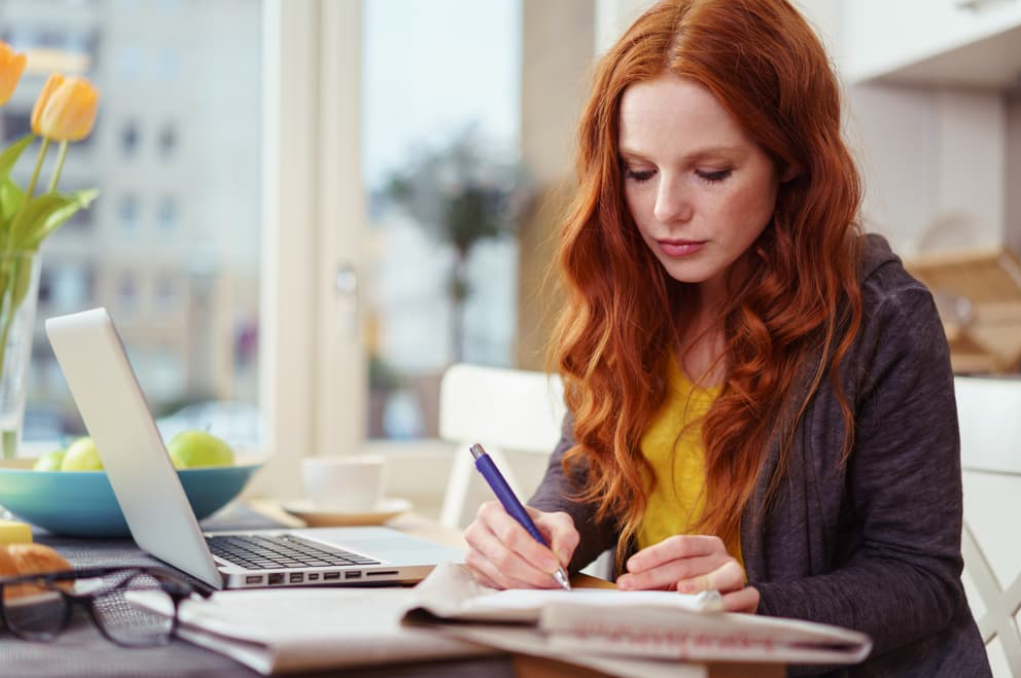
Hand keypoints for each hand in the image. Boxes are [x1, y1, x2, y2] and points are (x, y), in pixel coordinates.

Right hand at [464, 501, 578, 588]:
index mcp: (491, 511)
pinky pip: (500, 587)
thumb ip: (565, 535)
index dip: (534, 552)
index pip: (511, 534)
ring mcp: (473, 555)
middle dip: (534, 573)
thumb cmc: (539, 527)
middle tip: (557, 579)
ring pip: (503, 576)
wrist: (528, 536)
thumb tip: (561, 557)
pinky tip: (536, 584)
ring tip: (551, 582)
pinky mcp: (477, 574)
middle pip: (505, 559)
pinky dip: (522, 589)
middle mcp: (476, 532)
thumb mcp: (558, 522)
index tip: (555, 565)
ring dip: (530, 584)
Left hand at [616, 535, 758, 612]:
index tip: (630, 566)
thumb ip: (656, 579)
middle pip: (687, 563)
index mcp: (704, 545)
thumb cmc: (698, 588)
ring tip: (679, 590)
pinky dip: (728, 602)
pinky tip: (711, 606)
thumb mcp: (676, 579)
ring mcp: (737, 575)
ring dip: (699, 583)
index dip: (653, 554)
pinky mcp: (750, 597)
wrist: (734, 602)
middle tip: (632, 586)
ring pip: (719, 576)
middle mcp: (722, 556)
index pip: (678, 544)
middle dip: (656, 575)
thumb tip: (624, 584)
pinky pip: (743, 597)